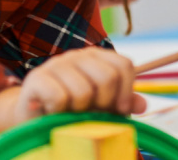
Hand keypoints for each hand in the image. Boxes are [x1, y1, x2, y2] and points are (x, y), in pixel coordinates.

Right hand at [0, 47, 146, 131]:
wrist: (34, 121)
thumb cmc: (72, 112)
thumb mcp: (102, 108)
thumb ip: (122, 104)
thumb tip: (143, 105)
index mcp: (96, 57)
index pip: (124, 66)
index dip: (126, 92)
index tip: (118, 111)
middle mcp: (77, 55)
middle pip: (108, 77)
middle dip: (103, 104)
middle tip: (90, 113)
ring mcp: (56, 64)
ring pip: (84, 91)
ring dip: (78, 111)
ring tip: (69, 112)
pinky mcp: (36, 78)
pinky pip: (59, 98)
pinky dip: (59, 112)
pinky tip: (52, 111)